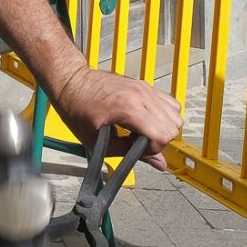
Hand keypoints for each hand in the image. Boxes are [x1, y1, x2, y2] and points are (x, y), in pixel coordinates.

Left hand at [49, 66, 181, 169]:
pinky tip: (145, 121)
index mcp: (128, 109)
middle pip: (172, 126)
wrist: (71, 82)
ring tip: (142, 131)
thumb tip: (159, 164)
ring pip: (175, 114)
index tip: (137, 150)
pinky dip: (164, 115)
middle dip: (159, 140)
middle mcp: (141, 96)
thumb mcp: (97, 141)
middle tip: (138, 142)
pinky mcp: (144, 85)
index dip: (152, 149)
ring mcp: (144, 88)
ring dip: (163, 127)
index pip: (162, 135)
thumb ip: (129, 154)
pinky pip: (169, 102)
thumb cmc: (77, 108)